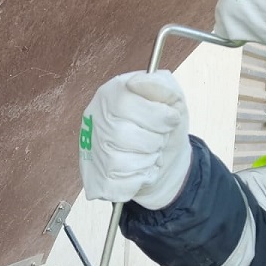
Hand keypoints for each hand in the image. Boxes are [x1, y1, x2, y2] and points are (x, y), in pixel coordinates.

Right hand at [78, 71, 190, 209]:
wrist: (167, 159)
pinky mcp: (96, 176)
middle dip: (152, 141)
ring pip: (119, 161)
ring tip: (150, 154)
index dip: (155, 116)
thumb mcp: (172, 99)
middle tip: (159, 140)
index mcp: (112, 94)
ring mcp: (92, 149)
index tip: (170, 120)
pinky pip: (118, 182)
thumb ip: (160, 86)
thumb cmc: (165, 126)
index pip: (125, 104)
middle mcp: (95, 120)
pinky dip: (139, 178)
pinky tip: (142, 170)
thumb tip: (139, 82)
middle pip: (121, 134)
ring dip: (146, 160)